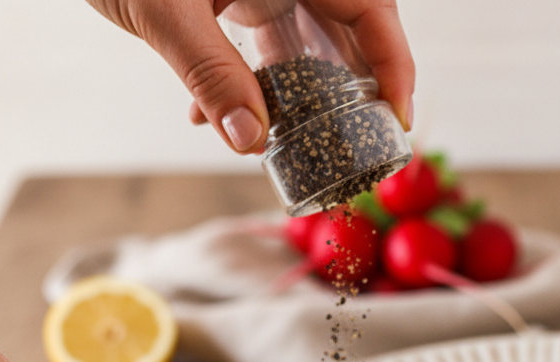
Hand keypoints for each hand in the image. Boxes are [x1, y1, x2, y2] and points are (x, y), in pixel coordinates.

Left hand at [87, 0, 413, 153]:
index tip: (397, 120)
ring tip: (296, 149)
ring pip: (309, 38)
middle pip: (350, 27)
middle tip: (356, 150)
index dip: (394, 63)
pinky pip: (266, 40)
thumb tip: (250, 142)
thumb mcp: (162, 9)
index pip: (370, 6)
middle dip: (354, 92)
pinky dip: (255, 84)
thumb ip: (208, 73)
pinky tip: (221, 120)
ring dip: (303, 98)